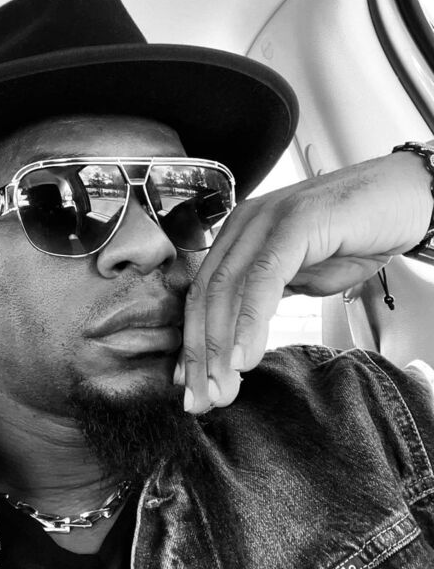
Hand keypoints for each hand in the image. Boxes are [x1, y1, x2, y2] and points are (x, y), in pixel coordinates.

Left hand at [174, 150, 433, 413]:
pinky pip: (263, 278)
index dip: (194, 341)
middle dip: (200, 352)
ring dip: (220, 345)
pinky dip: (249, 320)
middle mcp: (244, 224)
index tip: (191, 383)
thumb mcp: (302, 276)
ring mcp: (267, 219)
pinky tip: (244, 356)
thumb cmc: (355, 237)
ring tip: (221, 387)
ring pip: (227, 288)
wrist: (407, 199)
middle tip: (202, 399)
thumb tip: (238, 336)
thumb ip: (268, 297)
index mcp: (239, 235)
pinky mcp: (295, 222)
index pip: (204, 293)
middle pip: (206, 294)